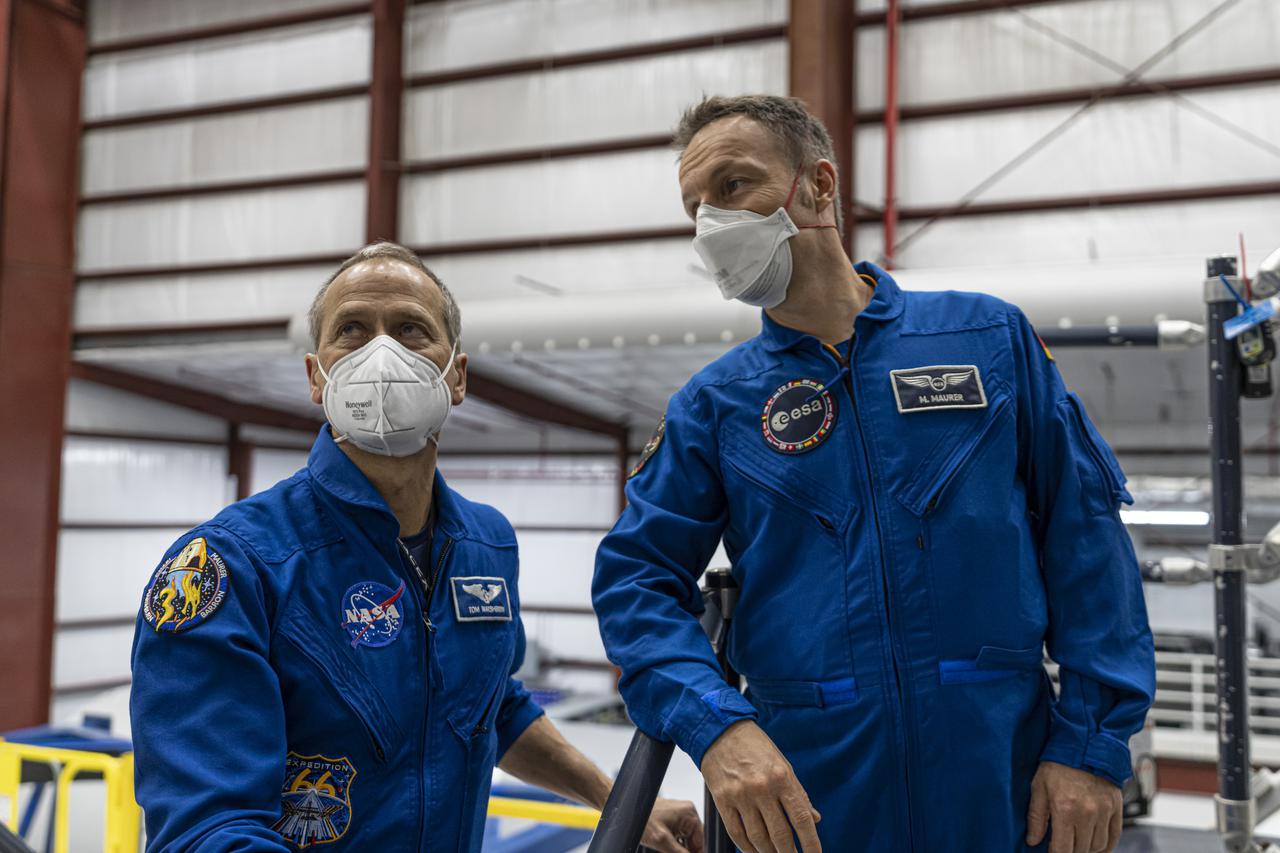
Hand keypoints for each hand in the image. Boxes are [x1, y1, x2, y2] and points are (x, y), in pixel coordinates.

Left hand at [642, 797, 703, 851]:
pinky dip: (675, 843)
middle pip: (694, 840)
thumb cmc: (642, 818)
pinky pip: (679, 833)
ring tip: (667, 848)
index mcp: (690, 814)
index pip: (701, 842)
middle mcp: (688, 811)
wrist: (627, 809)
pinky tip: (666, 846)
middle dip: (686, 850)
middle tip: (671, 852)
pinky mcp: (673, 816)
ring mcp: (680, 813)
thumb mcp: (663, 841)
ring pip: (686, 838)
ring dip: (680, 848)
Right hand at [700, 720, 821, 852]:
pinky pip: (736, 833)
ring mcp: (741, 796)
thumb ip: (798, 793)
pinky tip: (755, 851)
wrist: (721, 731)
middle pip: (780, 834)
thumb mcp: (783, 764)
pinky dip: (746, 848)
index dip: (811, 843)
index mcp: (782, 778)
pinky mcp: (722, 800)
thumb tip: (814, 819)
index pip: (801, 818)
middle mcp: (762, 788)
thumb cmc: (755, 747)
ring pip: (758, 838)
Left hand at [1026, 761, 1122, 852]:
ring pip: (1098, 846)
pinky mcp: (1116, 808)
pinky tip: (1096, 846)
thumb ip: (1036, 816)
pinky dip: (1106, 846)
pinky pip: (1114, 836)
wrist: (1085, 745)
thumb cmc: (1058, 764)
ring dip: (1087, 849)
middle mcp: (1087, 814)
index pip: (1062, 849)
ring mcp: (1104, 812)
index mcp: (1065, 809)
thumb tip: (1033, 840)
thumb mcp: (1039, 787)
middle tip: (1063, 845)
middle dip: (1070, 852)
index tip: (1052, 851)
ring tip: (1077, 844)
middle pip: (1081, 850)